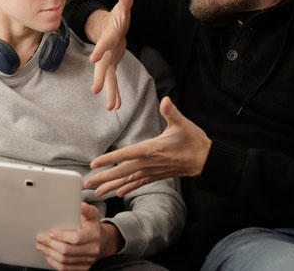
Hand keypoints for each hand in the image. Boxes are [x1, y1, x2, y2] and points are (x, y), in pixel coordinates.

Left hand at [36, 203, 121, 269]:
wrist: (102, 242)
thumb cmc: (93, 227)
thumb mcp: (93, 215)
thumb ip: (87, 210)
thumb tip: (81, 206)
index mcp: (93, 235)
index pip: (76, 238)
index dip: (62, 236)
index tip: (51, 232)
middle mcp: (92, 249)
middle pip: (68, 251)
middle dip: (51, 245)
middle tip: (41, 239)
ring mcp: (87, 260)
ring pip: (65, 261)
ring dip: (50, 254)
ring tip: (41, 246)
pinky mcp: (83, 267)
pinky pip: (65, 268)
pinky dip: (54, 262)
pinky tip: (48, 255)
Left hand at [84, 97, 210, 196]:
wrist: (206, 160)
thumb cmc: (193, 140)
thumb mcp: (182, 124)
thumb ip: (171, 112)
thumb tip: (166, 100)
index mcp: (151, 149)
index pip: (126, 154)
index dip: (109, 159)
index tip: (94, 164)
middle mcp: (149, 163)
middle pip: (122, 172)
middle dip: (103, 178)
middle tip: (86, 184)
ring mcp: (152, 171)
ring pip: (128, 181)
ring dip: (111, 186)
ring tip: (96, 192)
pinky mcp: (156, 175)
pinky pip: (139, 183)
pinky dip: (127, 188)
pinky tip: (118, 193)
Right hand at [86, 0, 132, 109]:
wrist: (109, 27)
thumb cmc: (116, 18)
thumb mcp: (123, 8)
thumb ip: (125, 0)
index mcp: (109, 37)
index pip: (104, 43)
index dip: (99, 50)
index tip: (94, 59)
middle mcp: (106, 51)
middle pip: (103, 65)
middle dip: (100, 77)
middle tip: (96, 90)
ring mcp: (108, 59)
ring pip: (107, 77)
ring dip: (110, 92)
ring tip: (112, 107)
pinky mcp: (111, 65)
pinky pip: (113, 81)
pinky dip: (115, 93)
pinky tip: (117, 106)